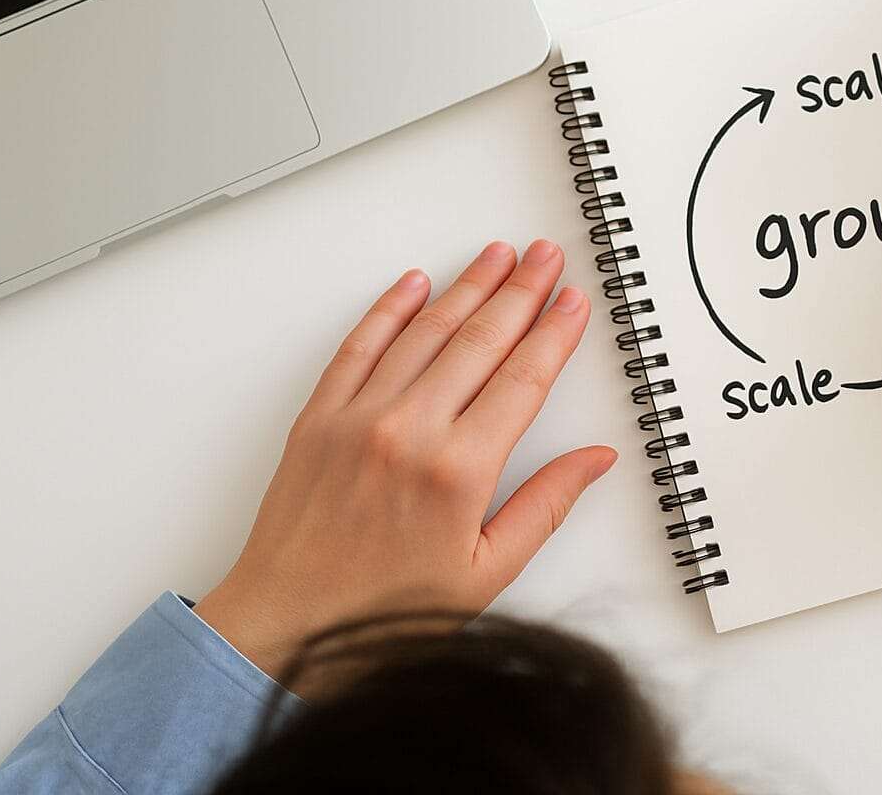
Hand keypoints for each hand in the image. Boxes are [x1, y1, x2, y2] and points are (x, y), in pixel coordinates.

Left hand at [194, 240, 615, 682]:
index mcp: (459, 472)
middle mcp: (409, 432)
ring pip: (425, 331)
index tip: (574, 303)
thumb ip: (545, 506)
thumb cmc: (385, 613)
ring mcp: (359, 418)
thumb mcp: (487, 573)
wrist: (288, 625)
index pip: (524, 380)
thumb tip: (594, 460)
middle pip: (481, 340)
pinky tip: (414, 283)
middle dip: (521, 290)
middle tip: (545, 256)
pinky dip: (389, 308)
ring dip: (467, 286)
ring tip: (497, 255)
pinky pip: (360, 346)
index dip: (554, 333)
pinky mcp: (319, 418)